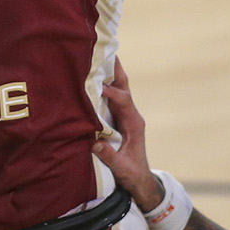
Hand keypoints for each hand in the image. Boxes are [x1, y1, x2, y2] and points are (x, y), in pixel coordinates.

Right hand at [92, 60, 164, 210]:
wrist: (139, 180)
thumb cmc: (132, 174)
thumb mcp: (122, 168)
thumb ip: (110, 156)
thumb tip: (95, 143)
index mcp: (135, 123)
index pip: (124, 101)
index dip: (112, 92)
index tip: (98, 86)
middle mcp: (131, 114)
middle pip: (124, 86)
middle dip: (115, 68)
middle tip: (105, 48)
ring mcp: (124, 114)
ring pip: (117, 88)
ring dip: (108, 72)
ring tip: (96, 54)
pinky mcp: (117, 118)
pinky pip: (110, 96)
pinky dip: (102, 84)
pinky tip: (90, 76)